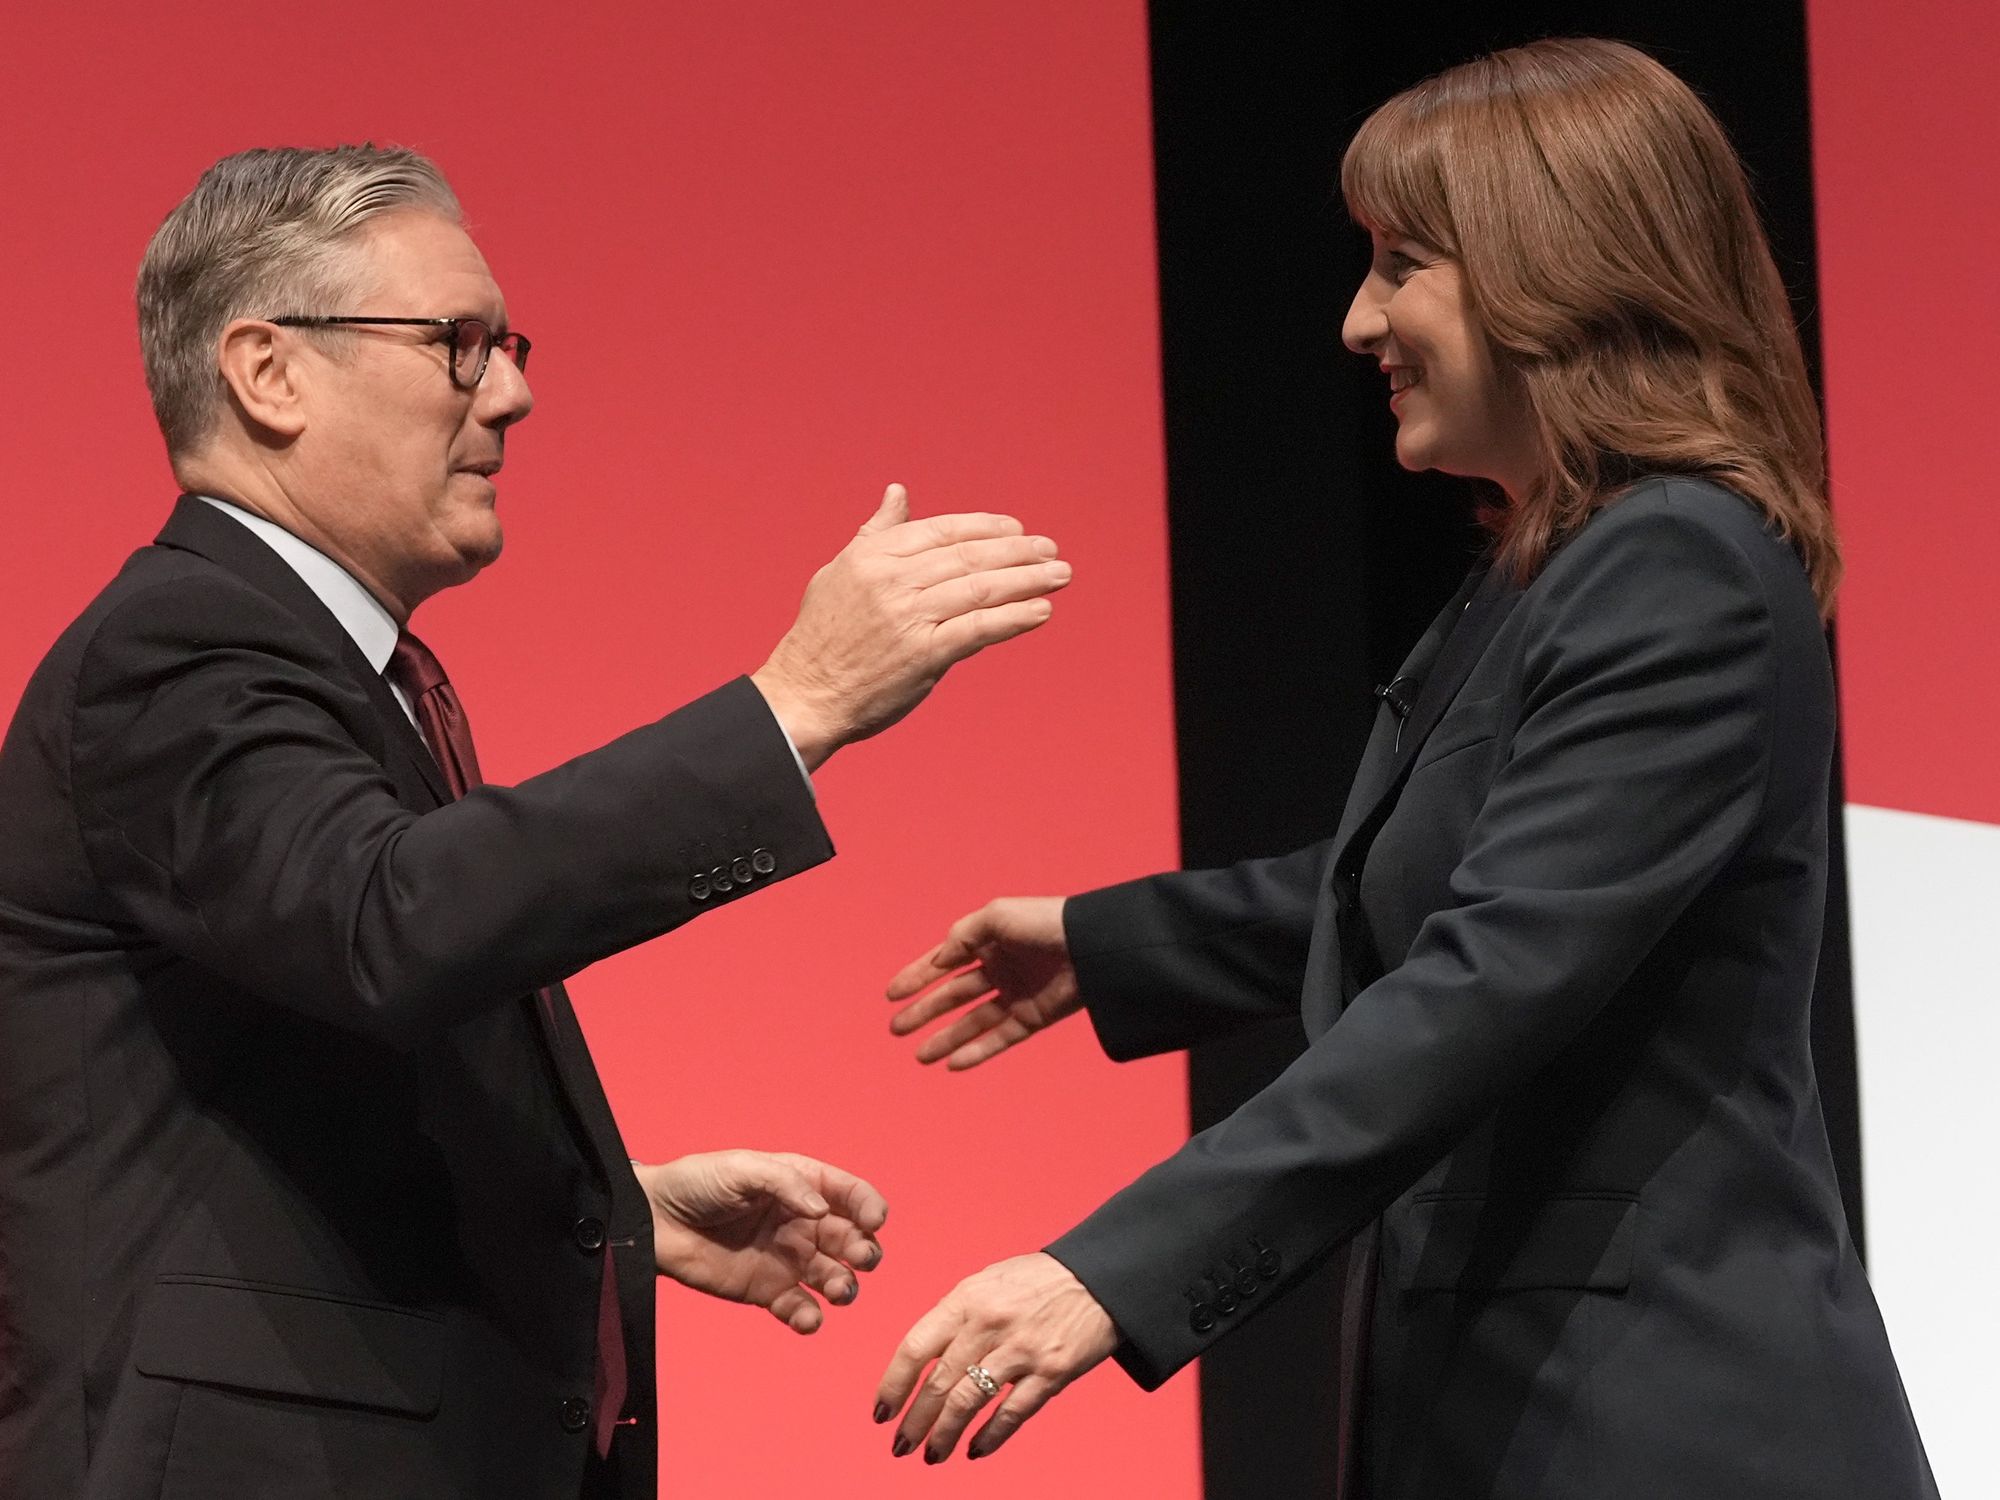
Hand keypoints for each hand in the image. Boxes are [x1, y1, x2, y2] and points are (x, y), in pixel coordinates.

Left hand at [635, 1150, 886, 1333]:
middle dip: (865, 1251)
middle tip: (861, 1259)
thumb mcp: (742, 1168)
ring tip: (838, 1290)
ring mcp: (787, 1260)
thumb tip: (822, 1210)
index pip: (851, 1195)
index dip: (870, 1207)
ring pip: (834, 1277)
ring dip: (845, 1286)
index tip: (875, 1221)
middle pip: (852, 1240)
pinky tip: (806, 1318)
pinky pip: (799, 1309)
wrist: (653, 1221)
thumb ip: (785, 1183)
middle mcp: (803, 1223)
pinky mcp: (767, 1292)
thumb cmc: (697, 1183)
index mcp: (802, 1186)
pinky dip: (809, 1318)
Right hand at [751, 484, 1070, 768]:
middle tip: (1052, 550)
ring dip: (1028, 580)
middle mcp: (893, 581)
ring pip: (981, 588)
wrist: (804, 695)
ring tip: (1059, 575)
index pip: (943, 531)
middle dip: (1018, 551)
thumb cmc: (822, 636)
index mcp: (874, 556)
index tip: (1017, 528)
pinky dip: (1014, 618)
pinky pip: (980, 629)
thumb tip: (899, 492)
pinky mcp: (924, 654)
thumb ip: (876, 532)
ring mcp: (910, 617)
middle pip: (970, 557)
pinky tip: (1041, 610)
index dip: (986, 527)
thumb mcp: (841, 570)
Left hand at [874, 1252, 1117, 1462]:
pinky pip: (1012, 1413)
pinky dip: (990, 1437)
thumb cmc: (1036, 1281)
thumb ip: (955, 1317)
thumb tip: (923, 1359)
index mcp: (967, 1298)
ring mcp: (1022, 1349)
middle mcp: (990, 1323)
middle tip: (900, 1444)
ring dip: (945, 1435)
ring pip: (969, 1403)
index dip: (894, 1384)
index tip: (881, 1412)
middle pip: (939, 1382)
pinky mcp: (1052, 1372)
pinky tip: (974, 1450)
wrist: (1097, 1277)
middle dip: (915, 1421)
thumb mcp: (986, 1283)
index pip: (916, 1347)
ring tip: (932, 1454)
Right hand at [887, 897, 1081, 1069]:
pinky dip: (976, 1052)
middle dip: (923, 1012)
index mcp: (988, 942)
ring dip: (945, 1038)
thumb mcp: (995, 917)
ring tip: (918, 1055)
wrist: (1091, 947)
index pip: (944, 963)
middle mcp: (999, 969)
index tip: (891, 995)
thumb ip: (960, 937)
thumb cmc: (1043, 923)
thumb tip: (937, 961)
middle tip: (896, 1029)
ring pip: (972, 1022)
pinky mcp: (1033, 1018)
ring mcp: (1015, 995)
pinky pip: (999, 1038)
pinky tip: (952, 1064)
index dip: (916, 977)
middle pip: (953, 996)